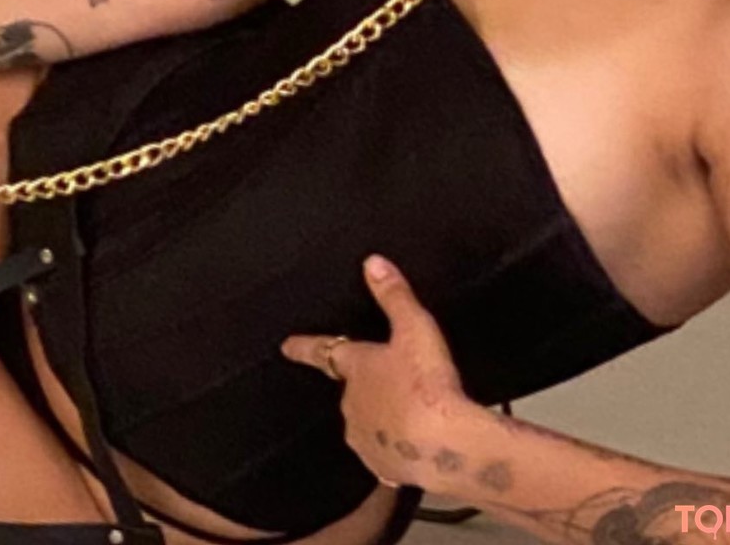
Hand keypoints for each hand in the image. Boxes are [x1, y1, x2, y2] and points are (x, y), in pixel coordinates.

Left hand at [280, 254, 479, 493]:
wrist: (443, 445)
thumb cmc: (426, 382)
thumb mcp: (414, 328)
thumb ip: (394, 295)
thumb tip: (372, 263)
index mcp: (356, 368)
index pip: (324, 352)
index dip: (305, 347)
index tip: (286, 346)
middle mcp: (352, 404)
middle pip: (350, 388)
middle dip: (363, 384)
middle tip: (385, 379)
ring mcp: (365, 438)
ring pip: (365, 421)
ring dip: (379, 415)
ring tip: (403, 411)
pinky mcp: (383, 467)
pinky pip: (382, 452)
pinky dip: (391, 444)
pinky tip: (408, 444)